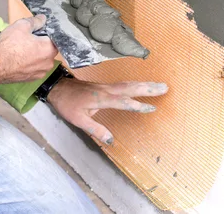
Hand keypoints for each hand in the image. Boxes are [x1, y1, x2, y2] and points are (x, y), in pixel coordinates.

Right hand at [0, 15, 57, 87]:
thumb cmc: (9, 46)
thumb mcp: (22, 26)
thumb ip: (35, 21)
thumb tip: (42, 19)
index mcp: (49, 49)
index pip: (53, 38)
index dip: (44, 33)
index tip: (35, 32)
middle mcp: (48, 62)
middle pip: (47, 49)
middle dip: (39, 44)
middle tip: (26, 40)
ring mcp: (40, 72)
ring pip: (40, 59)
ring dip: (34, 55)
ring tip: (20, 50)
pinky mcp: (31, 79)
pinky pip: (33, 68)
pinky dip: (28, 64)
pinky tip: (18, 60)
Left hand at [48, 79, 167, 144]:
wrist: (59, 88)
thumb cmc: (67, 105)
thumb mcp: (78, 120)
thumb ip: (95, 130)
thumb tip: (111, 141)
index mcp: (101, 99)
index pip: (123, 102)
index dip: (137, 105)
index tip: (152, 108)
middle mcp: (107, 90)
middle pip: (131, 88)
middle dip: (148, 88)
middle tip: (165, 87)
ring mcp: (107, 86)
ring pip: (129, 84)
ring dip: (145, 84)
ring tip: (160, 85)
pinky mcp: (106, 85)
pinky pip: (124, 83)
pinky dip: (136, 83)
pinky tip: (143, 84)